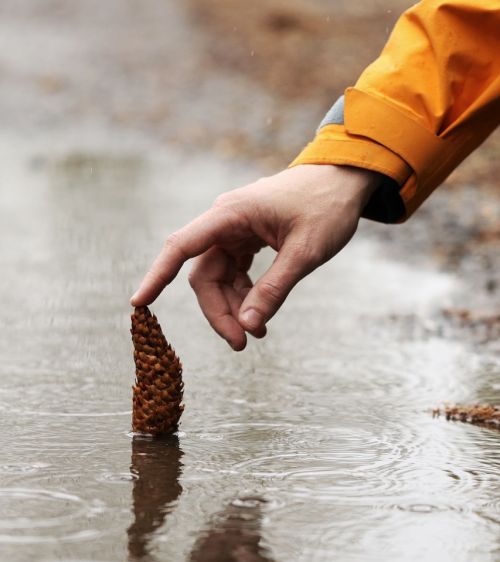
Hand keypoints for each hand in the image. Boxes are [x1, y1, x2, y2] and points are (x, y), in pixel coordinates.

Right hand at [131, 164, 380, 349]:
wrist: (346, 180)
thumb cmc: (327, 207)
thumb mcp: (304, 253)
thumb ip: (274, 289)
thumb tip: (246, 325)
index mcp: (232, 214)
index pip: (182, 247)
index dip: (158, 276)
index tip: (139, 304)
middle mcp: (226, 221)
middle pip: (203, 275)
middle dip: (218, 311)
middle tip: (242, 344)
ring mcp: (235, 230)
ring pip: (218, 278)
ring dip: (232, 308)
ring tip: (256, 335)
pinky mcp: (246, 239)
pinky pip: (234, 273)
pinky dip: (244, 296)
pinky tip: (259, 318)